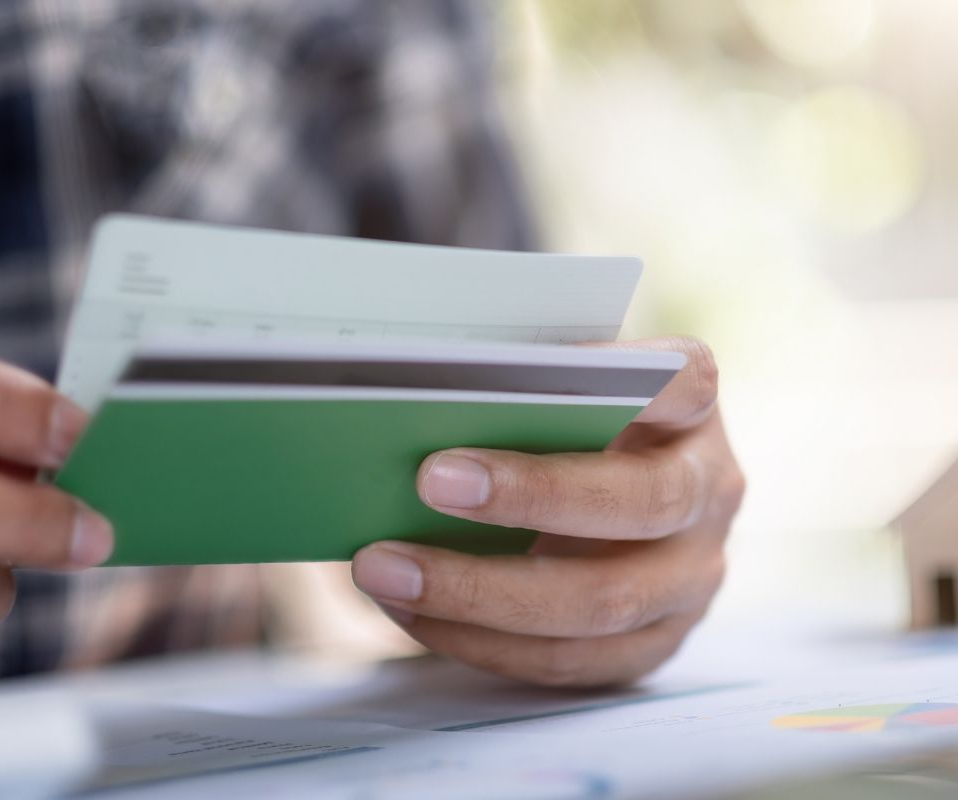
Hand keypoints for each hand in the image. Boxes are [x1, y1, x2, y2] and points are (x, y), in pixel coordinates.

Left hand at [351, 337, 743, 686]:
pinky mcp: (656, 643)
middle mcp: (710, 491)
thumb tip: (420, 402)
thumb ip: (520, 391)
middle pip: (641, 501)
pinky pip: (571, 660)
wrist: (592, 495)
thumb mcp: (556, 392)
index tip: (516, 375)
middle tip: (427, 480)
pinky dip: (481, 641)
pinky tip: (411, 612)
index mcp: (694, 408)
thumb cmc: (557, 425)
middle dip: (528, 495)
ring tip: (384, 569)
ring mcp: (693, 577)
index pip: (681, 381)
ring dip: (480, 592)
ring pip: (602, 602)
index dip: (610, 376)